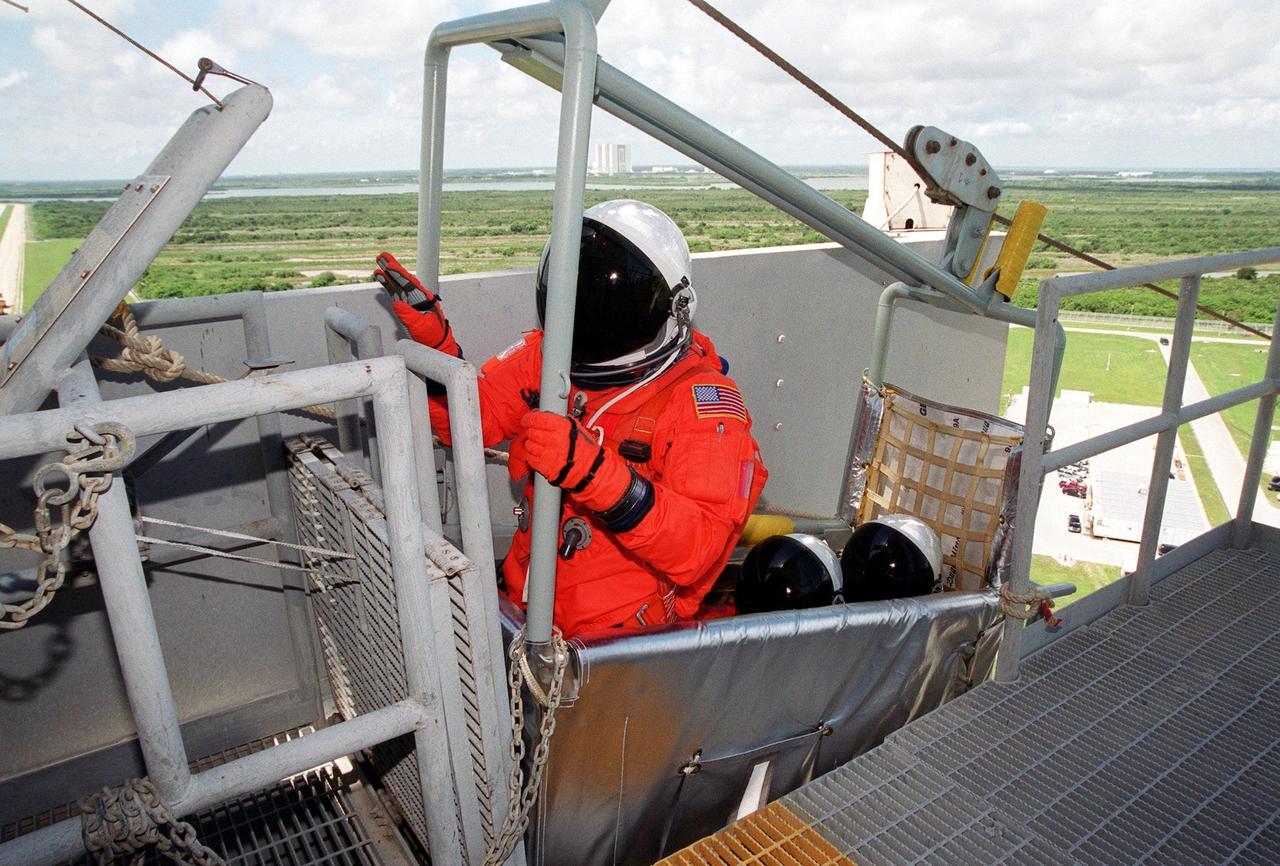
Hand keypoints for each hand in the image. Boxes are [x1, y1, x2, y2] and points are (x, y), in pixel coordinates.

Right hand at [375, 252, 459, 355]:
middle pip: (403, 279)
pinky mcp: (405, 305)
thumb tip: (396, 303)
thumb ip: (409, 315)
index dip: (399, 274)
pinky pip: (394, 292)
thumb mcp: (421, 326)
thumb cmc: (432, 336)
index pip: (410, 283)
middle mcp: (417, 296)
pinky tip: (380, 276)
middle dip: (393, 267)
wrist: (436, 344)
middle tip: (383, 256)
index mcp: (425, 298)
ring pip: (398, 283)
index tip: (390, 266)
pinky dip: (387, 284)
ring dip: (388, 273)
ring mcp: (410, 300)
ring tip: (378, 261)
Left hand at [508, 412, 634, 512]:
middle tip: (537, 433)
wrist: (590, 470)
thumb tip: (543, 416)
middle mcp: (554, 439)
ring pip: (528, 445)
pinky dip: (532, 456)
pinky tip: (540, 455)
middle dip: (532, 431)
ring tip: (540, 445)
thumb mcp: (575, 428)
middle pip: (531, 431)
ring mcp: (548, 454)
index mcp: (562, 427)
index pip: (536, 419)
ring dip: (531, 444)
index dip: (528, 419)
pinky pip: (530, 458)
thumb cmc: (584, 449)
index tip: (527, 420)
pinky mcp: (545, 467)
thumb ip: (558, 421)